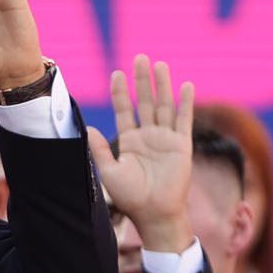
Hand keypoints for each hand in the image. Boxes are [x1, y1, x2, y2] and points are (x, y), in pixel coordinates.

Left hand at [86, 55, 195, 253]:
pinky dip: (185, 103)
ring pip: (164, 106)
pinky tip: (185, 85)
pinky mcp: (182, 145)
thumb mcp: (110, 172)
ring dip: (162, 85)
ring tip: (159, 65)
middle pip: (144, 102)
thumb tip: (87, 128)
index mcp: (130, 142)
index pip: (124, 111)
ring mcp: (166, 139)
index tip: (116, 74)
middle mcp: (148, 136)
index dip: (120, 93)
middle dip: (141, 81)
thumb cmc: (131, 198)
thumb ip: (99, 150)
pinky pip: (184, 119)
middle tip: (139, 58)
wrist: (155, 213)